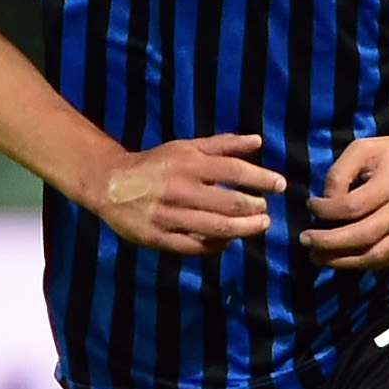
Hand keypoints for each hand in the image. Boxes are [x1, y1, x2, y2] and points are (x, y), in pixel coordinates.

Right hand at [98, 134, 284, 255]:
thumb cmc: (156, 164)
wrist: (109, 184)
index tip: (280, 185)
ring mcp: (169, 216)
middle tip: (267, 210)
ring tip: (258, 226)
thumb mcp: (186, 148)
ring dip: (243, 229)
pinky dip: (217, 245)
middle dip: (255, 208)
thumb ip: (222, 145)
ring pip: (216, 228)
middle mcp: (180, 189)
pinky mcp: (158, 238)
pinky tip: (228, 241)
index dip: (261, 179)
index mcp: (188, 164)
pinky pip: (195, 247)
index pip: (234, 171)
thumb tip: (258, 141)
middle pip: (229, 203)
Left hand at [301, 133, 388, 272]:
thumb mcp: (364, 149)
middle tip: (305, 240)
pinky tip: (341, 259)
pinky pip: (385, 260)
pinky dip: (360, 263)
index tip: (310, 205)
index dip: (326, 211)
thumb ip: (339, 173)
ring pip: (374, 255)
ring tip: (317, 256)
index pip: (353, 206)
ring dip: (341, 261)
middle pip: (363, 236)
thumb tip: (325, 204)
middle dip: (329, 242)